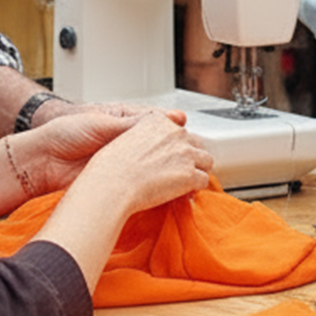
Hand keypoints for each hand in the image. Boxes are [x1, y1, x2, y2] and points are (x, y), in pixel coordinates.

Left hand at [20, 108, 189, 193]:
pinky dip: (154, 183)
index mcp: (122, 121)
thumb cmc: (65, 131)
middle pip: (158, 142)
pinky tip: (164, 184)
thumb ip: (131, 124)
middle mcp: (125, 140)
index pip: (154, 120)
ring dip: (167, 166)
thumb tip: (163, 120)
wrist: (43, 158)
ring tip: (183, 167)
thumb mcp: (101, 123)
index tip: (183, 125)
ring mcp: (122, 160)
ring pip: (152, 163)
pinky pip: (141, 180)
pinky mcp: (117, 179)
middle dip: (174, 147)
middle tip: (190, 149)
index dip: (170, 124)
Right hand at [76, 114, 214, 216]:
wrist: (111, 185)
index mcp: (158, 121)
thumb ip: (140, 136)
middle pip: (195, 143)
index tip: (169, 155)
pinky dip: (195, 188)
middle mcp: (175, 133)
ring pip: (206, 160)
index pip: (178, 129)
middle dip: (190, 156)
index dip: (175, 145)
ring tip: (185, 181)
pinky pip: (203, 180)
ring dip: (198, 170)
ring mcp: (185, 153)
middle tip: (178, 170)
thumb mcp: (122, 138)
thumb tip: (148, 148)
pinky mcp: (190, 175)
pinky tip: (185, 193)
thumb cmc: (109, 167)